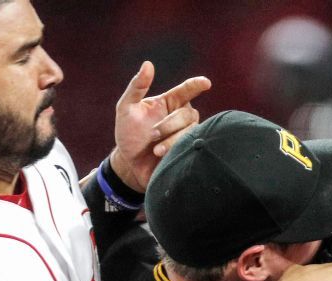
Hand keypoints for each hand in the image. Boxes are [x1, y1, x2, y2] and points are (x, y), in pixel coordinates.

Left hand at [110, 62, 211, 188]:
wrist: (130, 165)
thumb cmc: (128, 135)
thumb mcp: (126, 108)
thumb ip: (136, 87)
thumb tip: (148, 64)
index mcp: (169, 103)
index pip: (186, 90)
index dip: (196, 85)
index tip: (205, 83)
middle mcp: (181, 117)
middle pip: (188, 114)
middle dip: (170, 124)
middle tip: (152, 135)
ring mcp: (186, 134)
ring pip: (191, 131)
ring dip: (173, 139)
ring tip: (156, 150)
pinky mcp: (188, 151)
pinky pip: (192, 147)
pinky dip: (178, 150)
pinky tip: (165, 157)